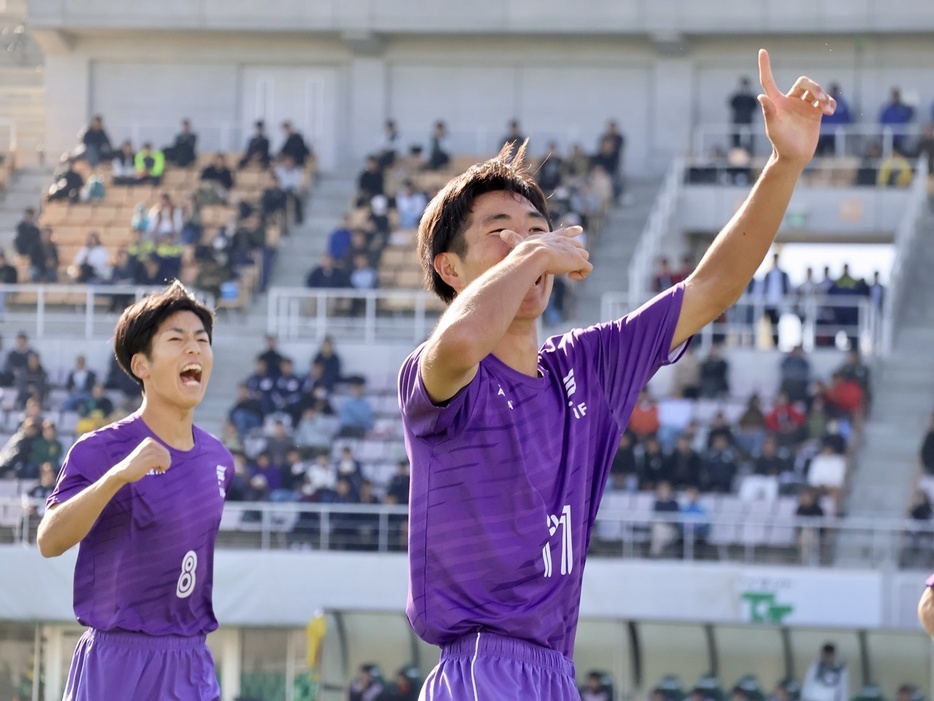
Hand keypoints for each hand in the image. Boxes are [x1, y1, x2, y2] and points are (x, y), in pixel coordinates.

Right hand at [112, 437, 171, 484]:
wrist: (122, 471)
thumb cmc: (136, 465)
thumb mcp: (146, 454)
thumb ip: (156, 452)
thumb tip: (168, 455)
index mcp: (149, 441)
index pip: (165, 452)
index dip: (160, 460)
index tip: (149, 462)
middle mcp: (151, 443)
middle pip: (167, 455)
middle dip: (162, 463)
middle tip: (151, 466)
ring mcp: (151, 450)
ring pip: (168, 460)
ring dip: (161, 467)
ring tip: (150, 467)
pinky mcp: (152, 458)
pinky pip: (166, 464)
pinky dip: (161, 469)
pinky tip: (152, 469)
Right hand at [500, 225, 592, 280]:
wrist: (533, 256)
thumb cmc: (525, 252)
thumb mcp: (520, 244)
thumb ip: (513, 239)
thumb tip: (502, 233)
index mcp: (553, 238)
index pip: (565, 232)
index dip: (572, 232)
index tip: (579, 230)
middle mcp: (565, 242)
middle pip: (579, 246)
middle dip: (577, 256)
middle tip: (569, 266)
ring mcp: (573, 250)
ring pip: (585, 257)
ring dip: (578, 266)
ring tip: (568, 274)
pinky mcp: (578, 260)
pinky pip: (588, 268)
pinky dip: (582, 274)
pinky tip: (571, 277)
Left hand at [757, 49, 835, 165]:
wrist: (795, 156)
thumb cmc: (781, 144)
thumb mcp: (774, 129)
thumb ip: (769, 113)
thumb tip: (761, 96)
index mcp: (777, 102)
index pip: (768, 80)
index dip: (765, 66)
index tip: (762, 51)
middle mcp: (790, 101)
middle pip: (804, 82)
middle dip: (814, 87)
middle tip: (821, 99)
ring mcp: (803, 106)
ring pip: (816, 90)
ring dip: (824, 95)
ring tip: (827, 107)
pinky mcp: (815, 112)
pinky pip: (825, 100)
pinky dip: (830, 102)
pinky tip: (831, 110)